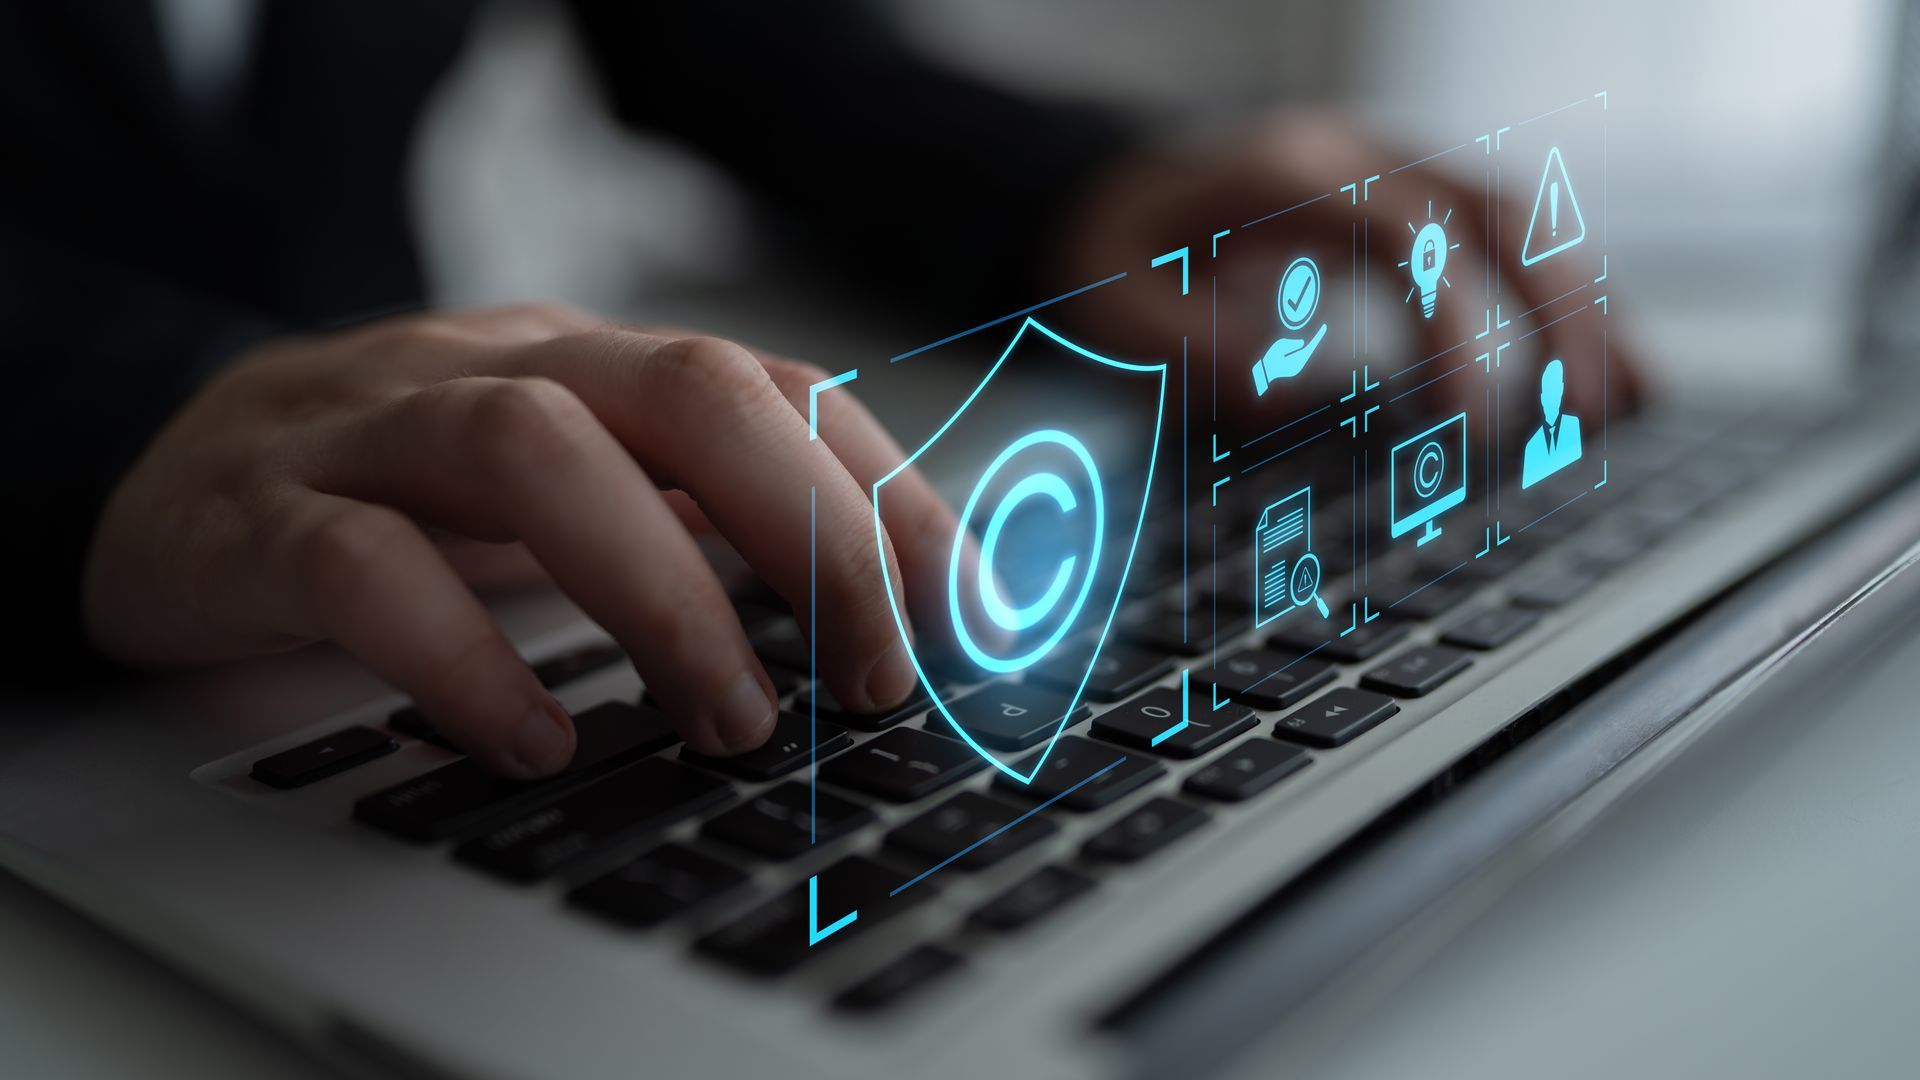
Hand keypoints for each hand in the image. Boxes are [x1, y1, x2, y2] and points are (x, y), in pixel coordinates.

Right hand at [84, 305, 959, 776]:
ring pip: (535, 454)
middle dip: (811, 533)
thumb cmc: (413, 497)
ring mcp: (372, 429)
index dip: (889, 491)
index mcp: (594, 362)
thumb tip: (890, 614)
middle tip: (873, 675)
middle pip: (687, 390)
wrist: (173, 474)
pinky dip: (465, 659)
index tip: (969, 610)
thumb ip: (708, 523)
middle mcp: (497, 367)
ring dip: (664, 595)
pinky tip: (536, 742)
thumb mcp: (580, 491)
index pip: (777, 388)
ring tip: (735, 723)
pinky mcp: (257, 516)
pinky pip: (363, 566)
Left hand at [1051, 109, 1645, 421]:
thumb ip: (1189, 345)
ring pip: (1517, 219)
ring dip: (1581, 303)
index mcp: (1291, 176)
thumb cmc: (1114, 253)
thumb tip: (1277, 384)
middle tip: (1581, 418)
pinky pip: (1501, 241)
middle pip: (1492, 213)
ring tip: (1631, 397)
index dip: (1454, 325)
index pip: (1410, 236)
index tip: (1469, 425)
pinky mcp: (1405, 206)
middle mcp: (1357, 159)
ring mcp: (1389, 174)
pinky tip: (1601, 364)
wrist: (1106, 191)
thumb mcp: (1115, 305)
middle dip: (1554, 313)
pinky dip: (1558, 299)